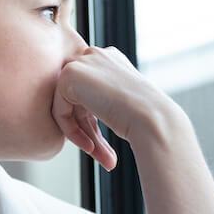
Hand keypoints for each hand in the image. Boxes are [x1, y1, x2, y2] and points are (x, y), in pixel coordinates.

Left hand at [52, 45, 175, 169]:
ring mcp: (82, 62)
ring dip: (82, 135)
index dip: (92, 122)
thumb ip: (101, 101)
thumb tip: (79, 117)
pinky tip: (89, 146)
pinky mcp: (69, 75)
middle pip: (77, 100)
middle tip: (104, 156)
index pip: (90, 92)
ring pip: (68, 107)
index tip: (102, 146)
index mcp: (111, 59)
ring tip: (101, 157)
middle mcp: (95, 55)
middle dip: (87, 130)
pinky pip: (60, 110)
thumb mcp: (123, 103)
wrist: (152, 118)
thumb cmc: (147, 116)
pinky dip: (71, 131)